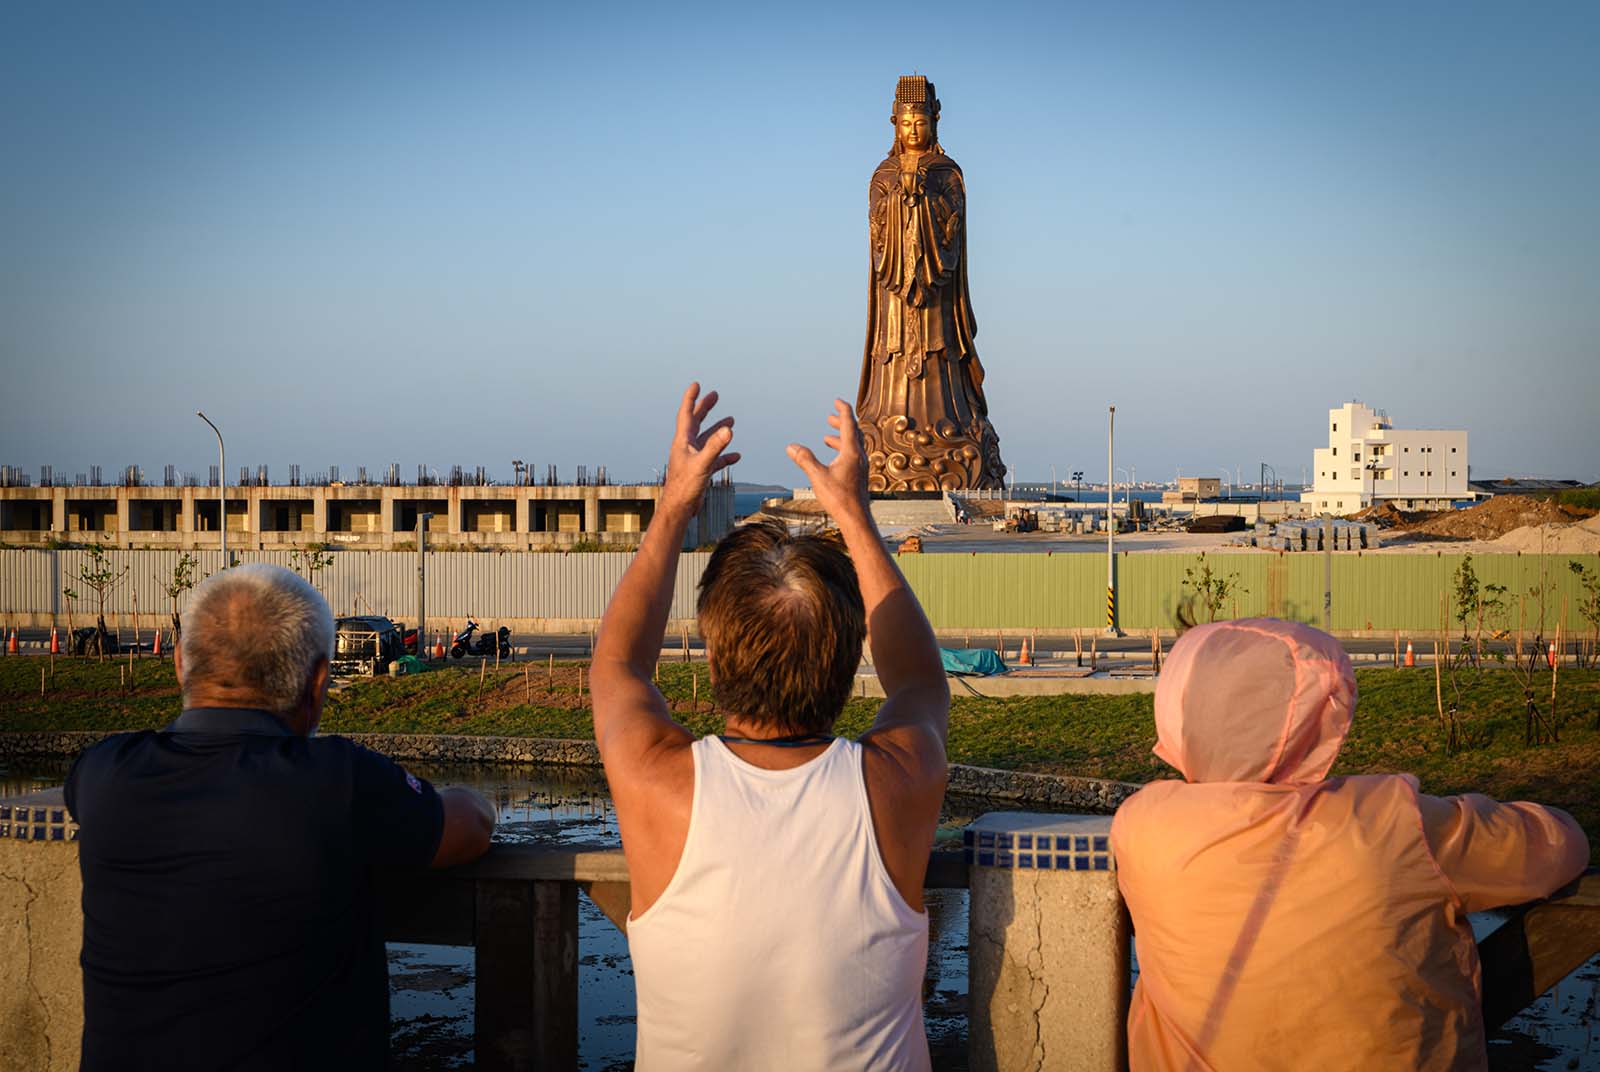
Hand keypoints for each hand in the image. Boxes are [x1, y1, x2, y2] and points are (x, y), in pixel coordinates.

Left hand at [662, 383, 739, 517]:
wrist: (679, 508)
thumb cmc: (684, 487)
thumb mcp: (702, 464)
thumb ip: (716, 446)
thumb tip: (729, 429)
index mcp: (683, 441)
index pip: (686, 414)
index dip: (691, 399)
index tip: (697, 385)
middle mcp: (687, 447)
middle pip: (697, 422)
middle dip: (705, 408)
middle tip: (715, 395)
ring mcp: (694, 459)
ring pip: (707, 439)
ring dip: (718, 429)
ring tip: (730, 420)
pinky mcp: (700, 471)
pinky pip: (715, 459)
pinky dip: (725, 455)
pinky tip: (736, 456)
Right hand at [787, 399, 870, 527]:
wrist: (856, 519)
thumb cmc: (839, 498)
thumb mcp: (817, 476)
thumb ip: (804, 459)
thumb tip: (790, 446)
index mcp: (851, 451)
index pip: (849, 423)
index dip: (842, 410)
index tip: (836, 401)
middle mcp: (859, 456)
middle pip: (853, 432)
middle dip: (841, 422)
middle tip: (829, 417)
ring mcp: (861, 466)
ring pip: (853, 445)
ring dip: (840, 437)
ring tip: (826, 438)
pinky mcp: (859, 476)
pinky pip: (853, 456)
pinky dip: (842, 450)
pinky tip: (833, 460)